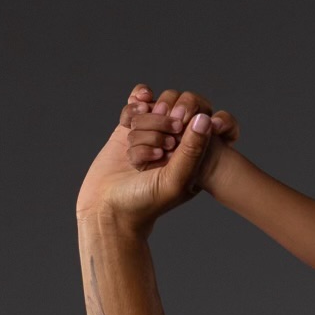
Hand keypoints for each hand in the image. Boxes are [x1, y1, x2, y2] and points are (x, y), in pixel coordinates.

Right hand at [123, 84, 239, 192]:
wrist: (109, 209)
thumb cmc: (146, 202)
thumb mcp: (175, 179)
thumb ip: (192, 150)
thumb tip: (206, 119)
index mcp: (194, 157)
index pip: (198, 119)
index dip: (184, 120)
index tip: (173, 140)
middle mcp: (175, 144)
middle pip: (173, 111)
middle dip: (159, 126)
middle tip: (156, 150)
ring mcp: (152, 134)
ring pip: (152, 109)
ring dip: (141, 127)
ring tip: (136, 152)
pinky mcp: (130, 130)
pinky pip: (136, 104)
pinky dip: (132, 109)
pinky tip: (128, 121)